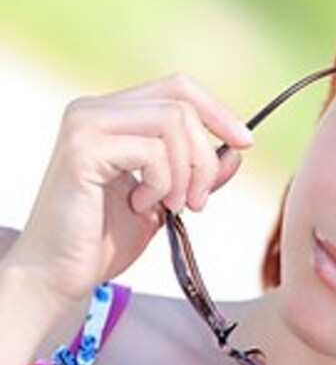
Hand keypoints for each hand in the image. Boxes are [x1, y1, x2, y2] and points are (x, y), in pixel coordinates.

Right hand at [6, 74, 252, 307]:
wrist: (59, 275)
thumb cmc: (107, 237)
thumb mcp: (168, 197)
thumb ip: (199, 170)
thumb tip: (238, 149)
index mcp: (113, 114)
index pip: (179, 89)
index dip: (218, 112)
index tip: (246, 142)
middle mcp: (95, 109)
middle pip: (182, 103)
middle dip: (204, 156)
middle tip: (198, 200)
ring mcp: (86, 123)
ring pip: (172, 122)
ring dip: (185, 172)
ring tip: (169, 205)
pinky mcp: (83, 147)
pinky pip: (152, 150)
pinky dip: (162, 184)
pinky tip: (140, 206)